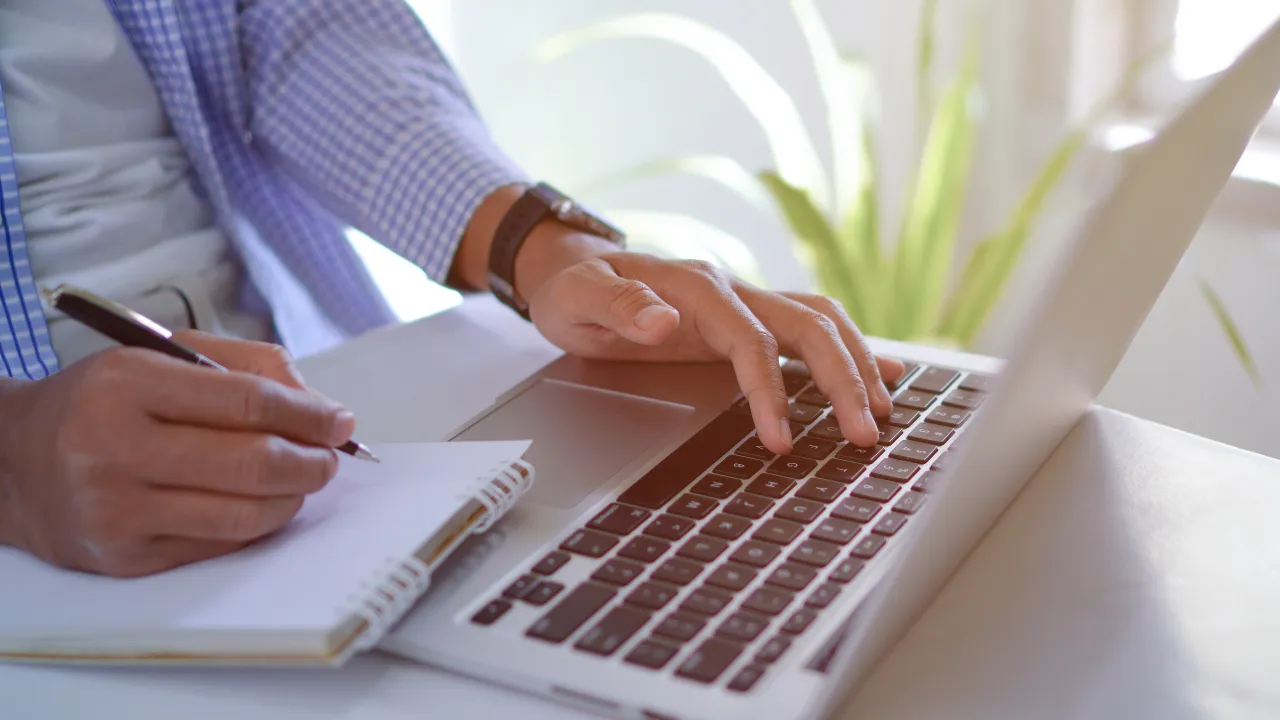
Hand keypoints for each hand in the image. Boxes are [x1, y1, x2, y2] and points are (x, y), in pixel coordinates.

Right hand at [0, 332, 354, 576]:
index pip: (247, 402)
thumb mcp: (161, 356)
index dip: (308, 415)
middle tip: (329, 456)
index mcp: (126, 385)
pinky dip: (256, 524)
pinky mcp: (126, 558)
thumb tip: (318, 407)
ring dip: (292, 498)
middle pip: (252, 463)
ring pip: (244, 515)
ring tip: (300, 479)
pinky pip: (220, 545)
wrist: (13, 464)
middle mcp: (115, 448)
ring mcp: (118, 510)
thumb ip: (246, 367)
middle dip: (311, 461)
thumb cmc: (100, 403)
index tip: (339, 421)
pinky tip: (260, 504)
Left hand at [525, 249, 903, 454]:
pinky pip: (809, 329)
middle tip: (865, 434)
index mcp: (695, 285)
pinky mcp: (748, 319)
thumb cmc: (574, 290)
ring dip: (857, 364)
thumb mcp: (577, 299)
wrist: (574, 269)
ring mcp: (744, 302)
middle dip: (842, 380)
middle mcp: (731, 289)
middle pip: (808, 326)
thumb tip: (663, 322)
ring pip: (820, 323)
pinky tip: (885, 372)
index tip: (781, 441)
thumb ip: (618, 307)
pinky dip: (850, 350)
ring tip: (885, 411)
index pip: (750, 340)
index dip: (770, 391)